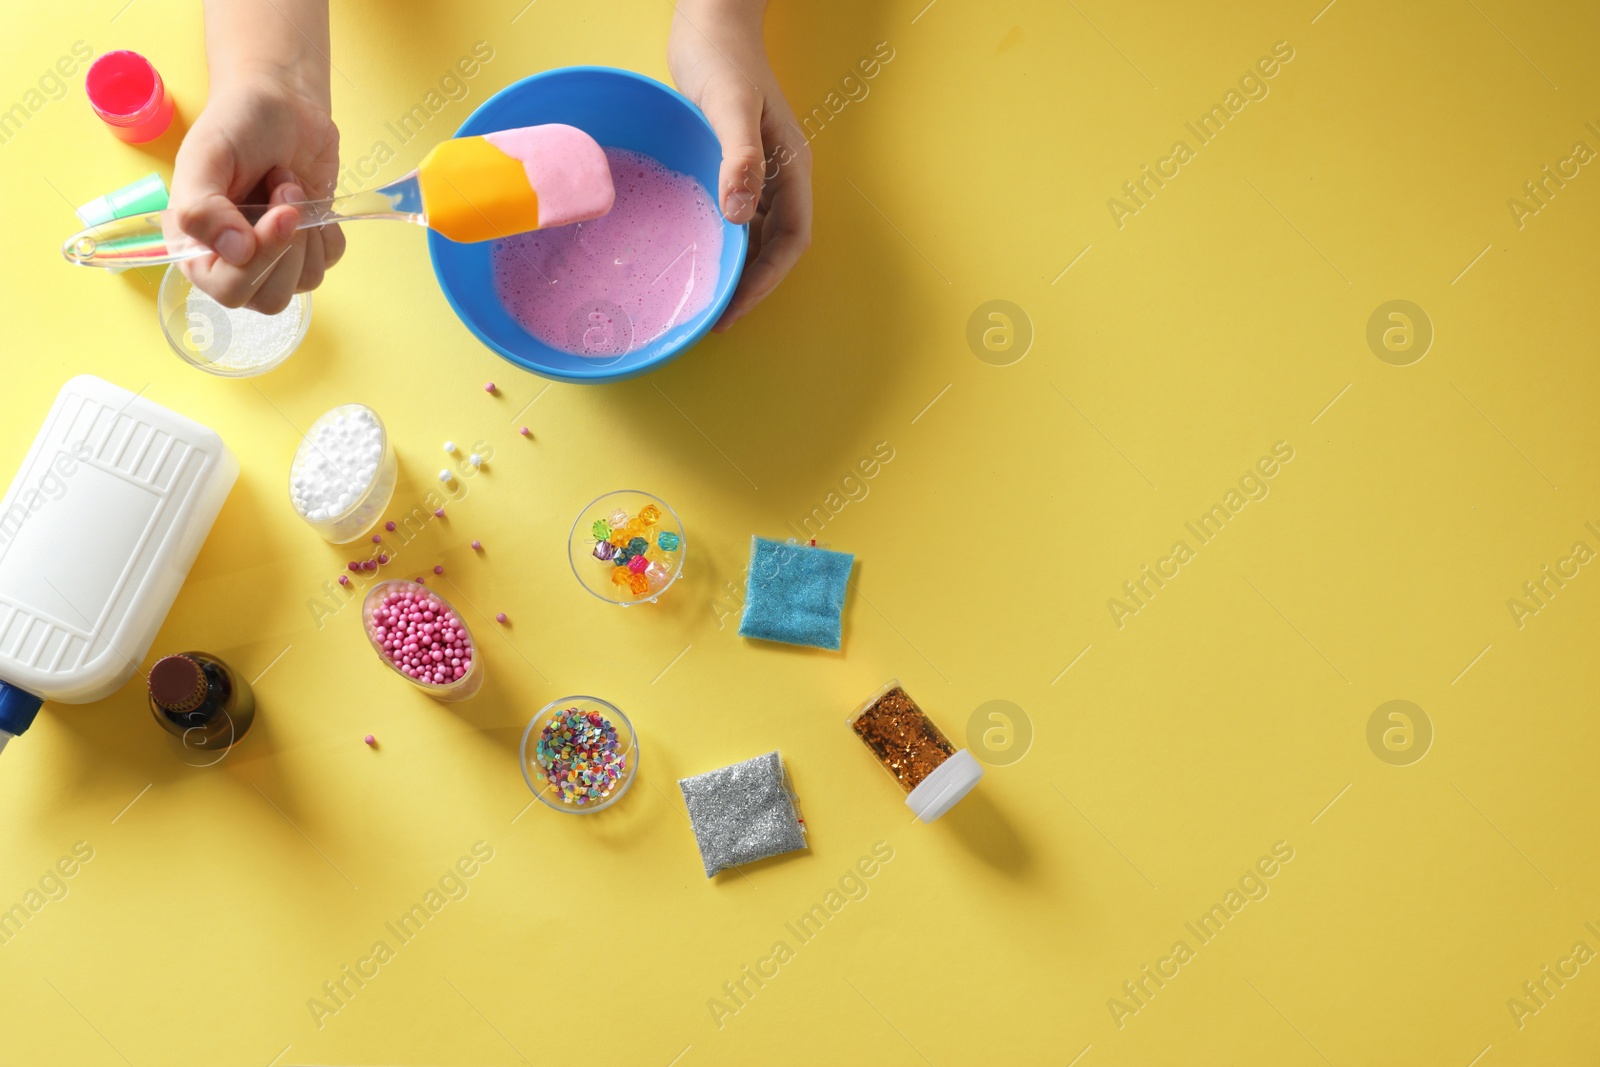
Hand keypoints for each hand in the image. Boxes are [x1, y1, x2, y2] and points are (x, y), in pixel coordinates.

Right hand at [170, 73, 341, 312]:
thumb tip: (235, 252)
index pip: (229, 291)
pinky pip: (330, 261)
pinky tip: (308, 198)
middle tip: (285, 192)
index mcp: (196, 249)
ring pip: (305, 282)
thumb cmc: (236, 126)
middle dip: (287, 244)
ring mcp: (275, 259)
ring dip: (307, 231)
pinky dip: (327, 228)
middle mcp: (233, 263)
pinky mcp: (310, 248)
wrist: (283, 105)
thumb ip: (201, 208)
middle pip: (271, 297)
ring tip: (289, 187)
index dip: (259, 261)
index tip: (279, 214)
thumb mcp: (205, 156)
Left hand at [668, 0, 811, 331]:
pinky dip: (720, 242)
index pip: (790, 242)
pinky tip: (694, 254)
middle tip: (712, 319)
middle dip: (749, 287)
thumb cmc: (721, 58)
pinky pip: (733, 216)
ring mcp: (758, 172)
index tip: (733, 312)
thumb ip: (739, 160)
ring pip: (754, 237)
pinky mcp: (733, 164)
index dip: (765, 282)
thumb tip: (740, 217)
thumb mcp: (728, 108)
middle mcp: (780, 177)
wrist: (711, 19)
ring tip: (703, 299)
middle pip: (774, 248)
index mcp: (791, 170)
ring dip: (735, 269)